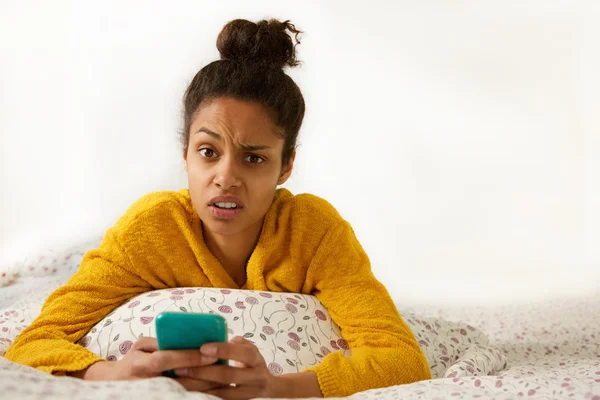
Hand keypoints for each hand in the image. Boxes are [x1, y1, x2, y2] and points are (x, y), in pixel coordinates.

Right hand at [76, 337, 225, 391]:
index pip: (168, 359)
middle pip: (181, 380)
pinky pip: (182, 398)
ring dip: (206, 388)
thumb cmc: (132, 360)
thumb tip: (187, 338)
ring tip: (224, 380)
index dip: (190, 357)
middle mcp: (147, 382)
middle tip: (225, 369)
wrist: (116, 384)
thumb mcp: (140, 346)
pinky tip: (213, 390)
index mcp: (141, 364)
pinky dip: (199, 395)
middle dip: (204, 375)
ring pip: (185, 393)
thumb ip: (160, 341)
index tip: (211, 355)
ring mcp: (155, 395)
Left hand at [174, 336, 282, 398]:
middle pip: (229, 375)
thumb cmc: (251, 364)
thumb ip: (235, 344)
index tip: (203, 348)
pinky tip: (191, 393)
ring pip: (222, 393)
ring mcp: (250, 394)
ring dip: (200, 387)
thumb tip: (214, 337)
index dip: (224, 350)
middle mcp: (256, 378)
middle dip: (204, 371)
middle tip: (181, 367)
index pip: (243, 353)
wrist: (269, 389)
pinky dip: (205, 397)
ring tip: (181, 382)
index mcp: (257, 360)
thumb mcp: (249, 350)